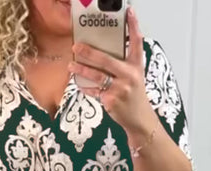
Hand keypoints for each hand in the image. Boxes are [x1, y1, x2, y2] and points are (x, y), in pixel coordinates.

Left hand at [69, 6, 151, 131]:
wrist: (139, 119)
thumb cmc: (134, 96)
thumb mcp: (134, 77)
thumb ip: (122, 65)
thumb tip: (100, 54)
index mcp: (136, 66)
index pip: (137, 42)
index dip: (133, 26)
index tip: (129, 12)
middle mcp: (130, 75)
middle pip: (107, 60)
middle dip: (89, 53)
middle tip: (76, 47)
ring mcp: (120, 89)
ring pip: (97, 76)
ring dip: (81, 70)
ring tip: (71, 66)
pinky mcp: (111, 100)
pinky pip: (94, 91)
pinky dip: (86, 87)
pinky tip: (79, 84)